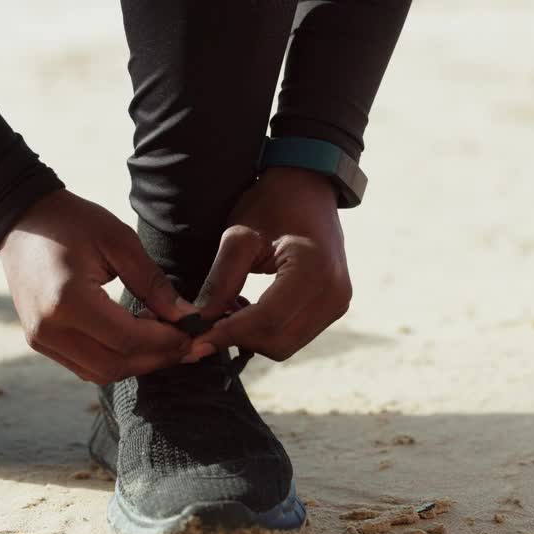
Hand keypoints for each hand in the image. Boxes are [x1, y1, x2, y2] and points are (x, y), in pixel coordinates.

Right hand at [0, 189, 197, 383]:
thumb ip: (153, 283)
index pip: (127, 339)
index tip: (192, 332)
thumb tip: (186, 316)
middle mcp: (49, 329)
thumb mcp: (119, 241)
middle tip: (185, 343)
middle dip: (156, 358)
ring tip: (163, 340)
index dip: (165, 342)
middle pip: (115, 365)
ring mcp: (40, 339)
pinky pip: (84, 366)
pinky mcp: (39, 342)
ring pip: (100, 373)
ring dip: (136, 363)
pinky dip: (115, 360)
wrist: (21, 219)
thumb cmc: (72, 222)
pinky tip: (135, 339)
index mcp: (67, 300)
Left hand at [189, 167, 351, 361]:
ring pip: (285, 345)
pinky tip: (247, 310)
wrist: (310, 188)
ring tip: (227, 311)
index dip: (227, 333)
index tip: (194, 338)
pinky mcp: (334, 307)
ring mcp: (338, 302)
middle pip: (277, 341)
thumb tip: (199, 322)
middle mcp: (334, 292)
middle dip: (238, 338)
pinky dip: (267, 332)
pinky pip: (295, 336)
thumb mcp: (239, 236)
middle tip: (206, 324)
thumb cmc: (273, 203)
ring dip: (251, 337)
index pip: (266, 319)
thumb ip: (221, 281)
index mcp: (313, 269)